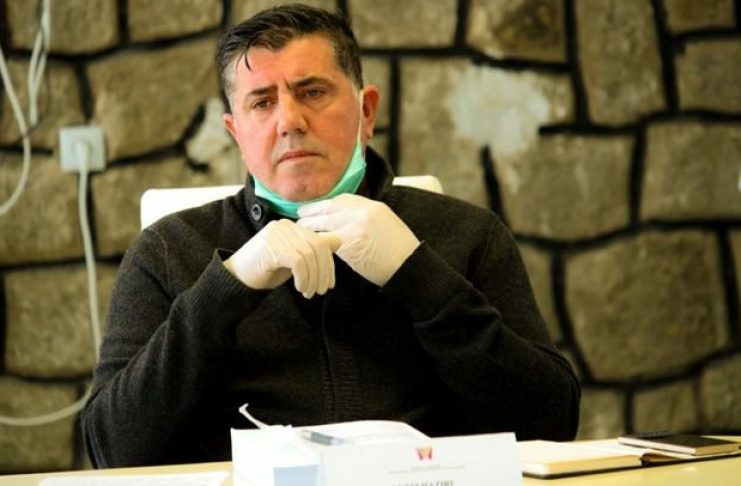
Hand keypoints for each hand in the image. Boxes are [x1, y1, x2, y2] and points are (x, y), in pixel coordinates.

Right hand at [224, 219, 340, 298]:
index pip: (321, 241)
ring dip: (313, 279)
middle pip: (318, 247)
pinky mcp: (271, 246)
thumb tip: (338, 241)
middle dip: (323, 272)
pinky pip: (298, 262)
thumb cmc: (267, 270)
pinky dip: (303, 278)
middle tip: (321, 291)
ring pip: (309, 256)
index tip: (328, 284)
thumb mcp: (295, 261)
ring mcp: (277, 234)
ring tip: (309, 293)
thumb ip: (313, 251)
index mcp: (292, 227)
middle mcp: (285, 226)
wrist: (237, 278)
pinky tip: (300, 288)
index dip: (329, 264)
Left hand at [298, 194, 419, 286]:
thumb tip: (345, 218)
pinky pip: (327, 242)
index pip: (342, 199)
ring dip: (309, 228)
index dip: (325, 204)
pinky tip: (309, 245)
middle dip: (312, 212)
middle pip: (329, 208)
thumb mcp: (386, 223)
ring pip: (324, 224)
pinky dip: (317, 243)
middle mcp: (364, 213)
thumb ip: (365, 217)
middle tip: (299, 216)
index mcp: (373, 206)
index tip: (314, 207)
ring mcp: (356, 228)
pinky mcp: (350, 245)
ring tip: (300, 231)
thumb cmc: (399, 250)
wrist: (410, 267)